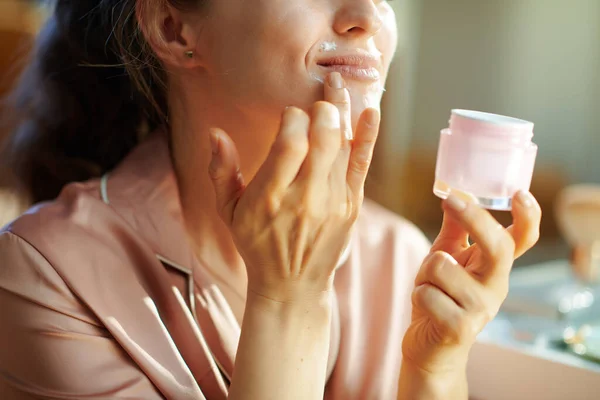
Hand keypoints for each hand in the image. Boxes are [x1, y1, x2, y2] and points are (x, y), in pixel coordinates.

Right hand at [208, 72, 379, 301]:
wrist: (292, 286)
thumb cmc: (257, 244)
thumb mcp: (228, 212)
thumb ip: (221, 171)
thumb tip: (215, 133)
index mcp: (269, 198)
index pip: (289, 143)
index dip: (293, 117)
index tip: (290, 113)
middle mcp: (304, 199)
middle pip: (322, 140)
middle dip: (323, 109)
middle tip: (319, 95)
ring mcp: (332, 203)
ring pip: (343, 148)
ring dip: (343, 112)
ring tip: (339, 84)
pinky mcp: (350, 207)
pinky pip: (361, 166)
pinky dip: (367, 137)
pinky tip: (371, 111)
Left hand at [402, 192, 541, 372]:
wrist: (431, 347)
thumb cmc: (440, 296)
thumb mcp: (447, 257)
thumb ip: (454, 228)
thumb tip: (454, 194)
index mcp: (495, 267)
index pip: (522, 240)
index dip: (528, 217)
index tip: (519, 194)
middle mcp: (496, 286)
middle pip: (497, 246)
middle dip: (473, 218)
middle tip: (450, 200)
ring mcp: (481, 309)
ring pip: (442, 265)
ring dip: (425, 271)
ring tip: (430, 286)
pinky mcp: (461, 328)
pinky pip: (427, 293)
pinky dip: (418, 294)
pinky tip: (426, 308)